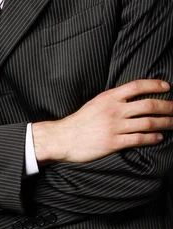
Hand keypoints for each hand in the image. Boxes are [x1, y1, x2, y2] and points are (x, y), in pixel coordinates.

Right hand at [32, 79, 172, 163]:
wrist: (65, 136)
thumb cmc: (81, 120)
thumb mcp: (96, 102)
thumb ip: (114, 99)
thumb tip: (132, 97)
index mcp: (109, 97)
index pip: (136, 86)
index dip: (154, 85)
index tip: (167, 87)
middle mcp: (114, 109)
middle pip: (147, 105)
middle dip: (166, 107)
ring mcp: (115, 126)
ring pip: (146, 123)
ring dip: (164, 123)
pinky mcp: (114, 142)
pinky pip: (138, 139)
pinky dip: (151, 138)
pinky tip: (159, 137)